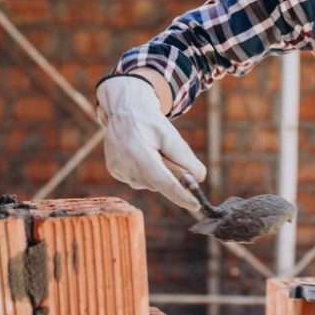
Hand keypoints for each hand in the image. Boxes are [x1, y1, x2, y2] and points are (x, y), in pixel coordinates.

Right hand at [96, 75, 205, 211]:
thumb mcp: (171, 134)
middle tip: (170, 155)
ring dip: (159, 172)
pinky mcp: (115, 171)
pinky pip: (140, 180)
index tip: (196, 205)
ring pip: (150, 183)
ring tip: (152, 148)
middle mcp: (123, 163)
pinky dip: (148, 171)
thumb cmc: (150, 120)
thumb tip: (198, 179)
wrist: (124, 109)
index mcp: (137, 151)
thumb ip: (185, 157)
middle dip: (171, 176)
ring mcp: (117, 169)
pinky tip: (143, 153)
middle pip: (158, 183)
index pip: (162, 180)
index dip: (180, 195)